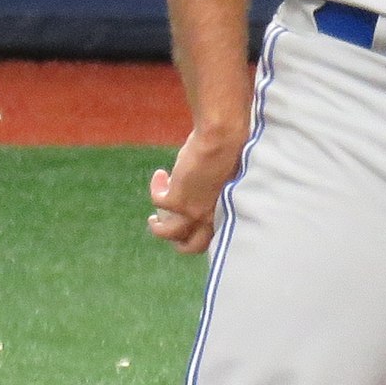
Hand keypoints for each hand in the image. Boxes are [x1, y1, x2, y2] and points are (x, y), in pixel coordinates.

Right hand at [148, 123, 250, 255]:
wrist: (223, 137)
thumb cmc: (231, 148)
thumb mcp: (227, 177)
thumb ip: (218, 190)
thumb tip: (206, 187)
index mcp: (228, 214)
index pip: (216, 237)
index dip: (201, 233)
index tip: (193, 224)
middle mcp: (211, 217)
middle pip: (192, 247)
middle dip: (178, 242)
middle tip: (172, 230)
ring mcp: (193, 211)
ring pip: (168, 232)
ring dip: (157, 227)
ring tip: (153, 217)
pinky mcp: (177, 200)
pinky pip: (158, 202)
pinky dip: (156, 188)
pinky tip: (160, 175)